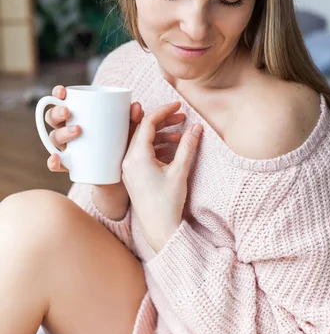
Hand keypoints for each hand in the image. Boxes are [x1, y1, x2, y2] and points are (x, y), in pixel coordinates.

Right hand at [46, 85, 145, 194]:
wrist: (123, 173)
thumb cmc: (123, 144)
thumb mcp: (130, 129)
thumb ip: (133, 118)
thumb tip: (136, 106)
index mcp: (78, 116)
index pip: (62, 102)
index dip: (57, 94)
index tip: (62, 91)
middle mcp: (68, 131)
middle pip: (53, 119)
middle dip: (56, 113)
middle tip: (68, 112)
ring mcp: (67, 149)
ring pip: (54, 139)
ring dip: (61, 133)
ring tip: (77, 130)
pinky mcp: (71, 166)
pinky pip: (57, 165)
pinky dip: (53, 162)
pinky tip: (57, 158)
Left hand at [121, 101, 202, 252]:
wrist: (159, 229)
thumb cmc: (168, 202)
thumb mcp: (180, 171)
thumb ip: (187, 146)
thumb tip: (196, 126)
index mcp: (137, 157)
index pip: (147, 123)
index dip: (164, 111)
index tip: (178, 105)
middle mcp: (128, 160)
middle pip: (143, 130)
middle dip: (163, 121)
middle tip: (182, 116)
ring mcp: (129, 168)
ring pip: (143, 141)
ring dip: (161, 134)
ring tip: (181, 134)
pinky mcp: (133, 175)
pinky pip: (142, 153)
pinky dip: (156, 146)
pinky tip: (172, 148)